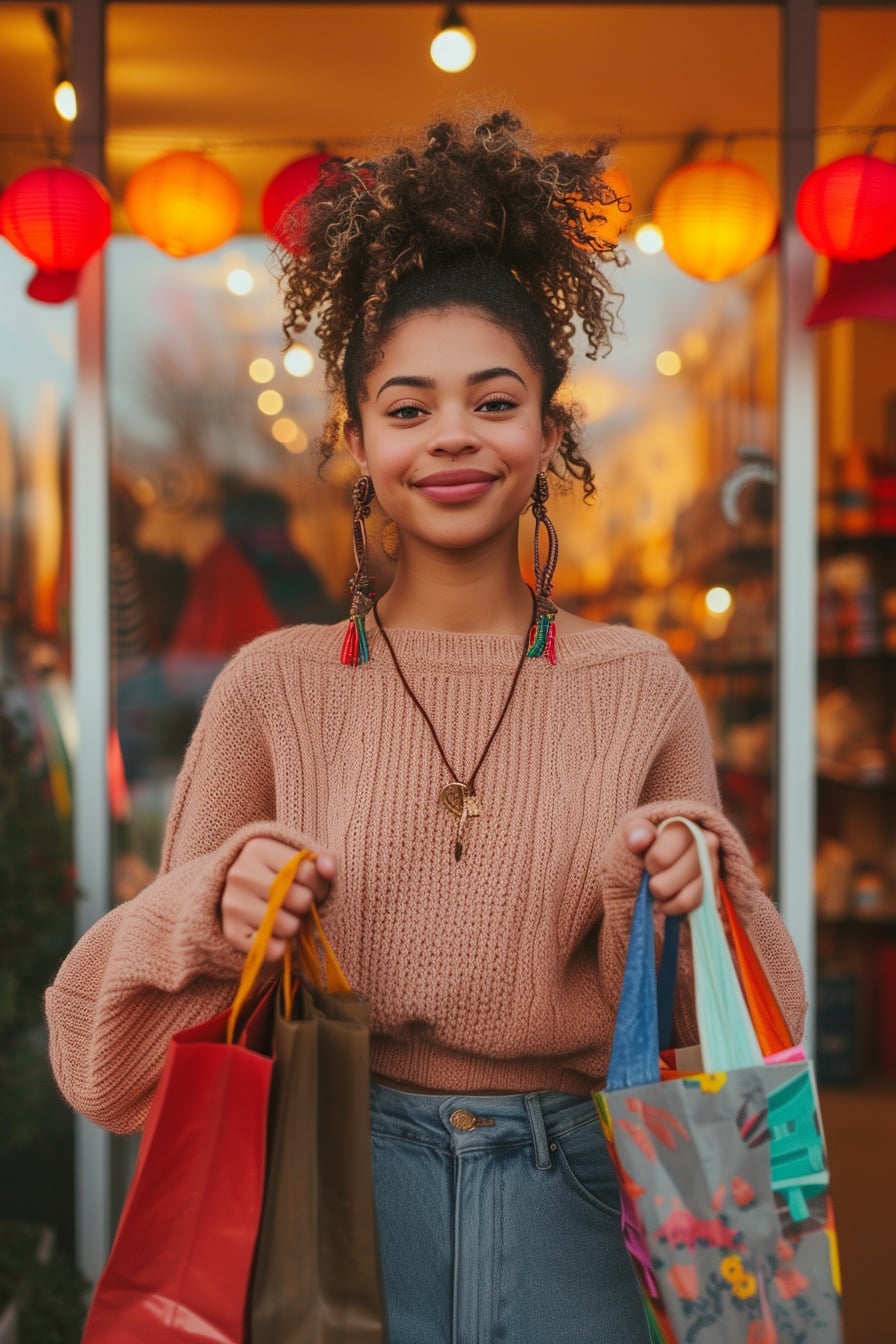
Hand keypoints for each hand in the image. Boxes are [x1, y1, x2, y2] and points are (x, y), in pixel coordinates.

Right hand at [220, 837, 335, 961]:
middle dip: (306, 905)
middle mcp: (241, 874)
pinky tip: (272, 933)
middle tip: (295, 902)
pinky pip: (273, 950)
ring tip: (283, 915)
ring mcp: (232, 904)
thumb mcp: (294, 858)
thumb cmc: (274, 874)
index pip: (309, 871)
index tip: (311, 886)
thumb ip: (319, 859)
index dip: (319, 884)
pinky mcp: (231, 933)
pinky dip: (280, 947)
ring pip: (289, 927)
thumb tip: (329, 870)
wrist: (233, 893)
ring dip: (294, 926)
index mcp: (257, 848)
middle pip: (301, 900)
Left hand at [625, 819, 718, 915]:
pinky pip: (694, 906)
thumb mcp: (636, 829)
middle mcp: (707, 843)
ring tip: (658, 891)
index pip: (661, 858)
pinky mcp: (714, 887)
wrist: (662, 851)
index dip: (651, 865)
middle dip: (658, 885)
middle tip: (652, 878)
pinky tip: (665, 901)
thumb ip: (635, 831)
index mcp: (685, 825)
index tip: (648, 860)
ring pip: (687, 897)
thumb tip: (638, 841)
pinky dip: (674, 907)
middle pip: (674, 880)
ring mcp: (714, 866)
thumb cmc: (648, 839)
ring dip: (665, 899)